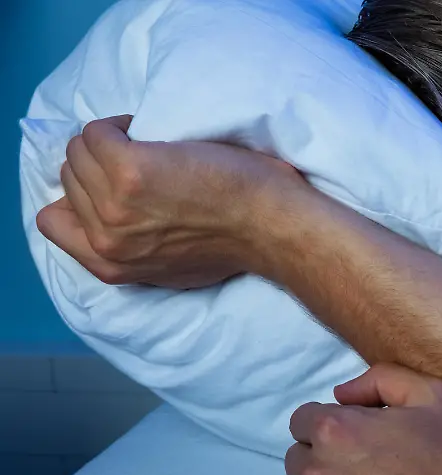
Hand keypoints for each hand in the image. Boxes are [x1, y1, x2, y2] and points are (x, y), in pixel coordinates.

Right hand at [35, 115, 307, 288]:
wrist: (273, 226)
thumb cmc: (238, 241)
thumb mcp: (172, 267)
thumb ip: (132, 251)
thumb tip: (108, 223)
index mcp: (111, 266)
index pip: (53, 220)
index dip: (80, 194)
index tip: (111, 183)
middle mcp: (106, 239)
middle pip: (70, 178)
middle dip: (100, 163)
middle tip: (141, 157)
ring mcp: (115, 204)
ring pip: (80, 151)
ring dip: (110, 141)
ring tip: (149, 145)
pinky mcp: (130, 170)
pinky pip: (98, 131)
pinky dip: (120, 124)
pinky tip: (149, 131)